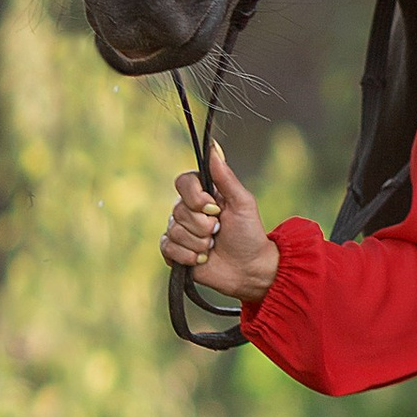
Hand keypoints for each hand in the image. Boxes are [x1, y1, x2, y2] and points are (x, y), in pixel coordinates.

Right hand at [161, 142, 280, 302]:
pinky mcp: (175, 252)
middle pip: (178, 210)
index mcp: (204, 194)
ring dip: (198, 243)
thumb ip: (225, 176)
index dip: (195, 197)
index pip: (183, 182)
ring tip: (212, 248)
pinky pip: (167, 248)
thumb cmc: (249, 234)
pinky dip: (187, 256)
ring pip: (174, 231)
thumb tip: (213, 147)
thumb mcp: (243, 203)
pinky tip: (201, 260)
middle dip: (203, 226)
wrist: (249, 269)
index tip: (215, 209)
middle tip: (218, 232)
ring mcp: (180, 231)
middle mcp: (188, 209)